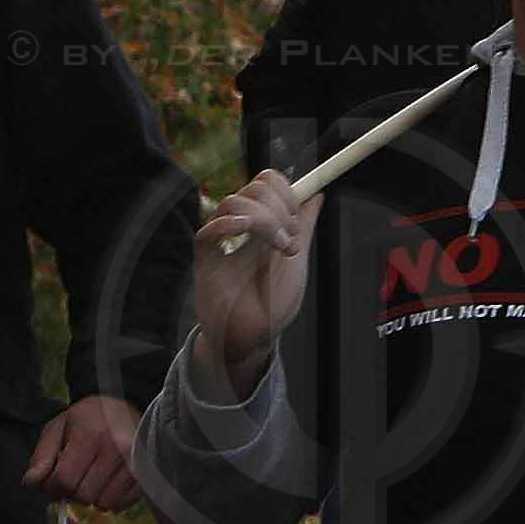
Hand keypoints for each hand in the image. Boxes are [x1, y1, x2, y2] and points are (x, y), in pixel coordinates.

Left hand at [23, 393, 142, 510]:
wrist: (126, 406)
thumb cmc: (87, 418)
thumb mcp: (59, 427)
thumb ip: (42, 456)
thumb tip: (31, 483)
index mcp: (91, 434)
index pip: (64, 480)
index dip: (52, 487)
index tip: (52, 481)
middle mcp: (117, 448)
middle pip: (83, 496)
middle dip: (73, 491)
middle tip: (75, 474)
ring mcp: (135, 463)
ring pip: (102, 504)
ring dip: (92, 496)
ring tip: (93, 475)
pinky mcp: (145, 476)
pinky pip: (120, 505)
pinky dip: (110, 498)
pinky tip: (108, 478)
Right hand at [189, 169, 319, 399]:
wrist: (254, 339)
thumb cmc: (273, 305)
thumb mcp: (297, 261)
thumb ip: (304, 226)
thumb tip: (318, 193)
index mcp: (262, 224)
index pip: (265, 184)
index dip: (285, 189)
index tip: (298, 215)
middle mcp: (241, 228)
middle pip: (254, 188)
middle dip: (280, 206)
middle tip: (292, 237)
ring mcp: (222, 241)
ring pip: (235, 203)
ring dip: (266, 219)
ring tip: (282, 247)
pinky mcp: (206, 260)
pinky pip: (209, 230)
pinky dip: (228, 224)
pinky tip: (244, 230)